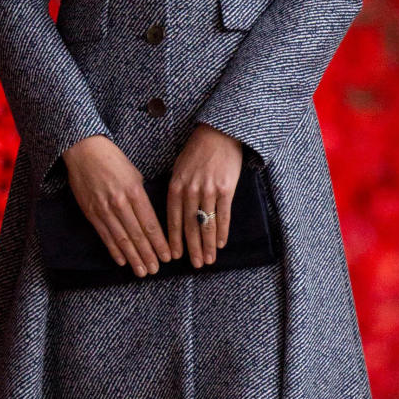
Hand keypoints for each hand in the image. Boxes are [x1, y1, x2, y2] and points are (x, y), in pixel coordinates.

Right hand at [62, 135, 172, 275]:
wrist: (84, 151)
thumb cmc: (113, 160)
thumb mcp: (134, 174)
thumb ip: (141, 197)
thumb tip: (149, 219)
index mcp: (134, 192)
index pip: (150, 224)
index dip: (159, 243)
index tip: (167, 256)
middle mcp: (120, 203)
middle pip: (137, 235)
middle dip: (148, 255)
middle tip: (156, 270)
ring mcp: (104, 209)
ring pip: (121, 239)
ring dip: (133, 258)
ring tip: (142, 271)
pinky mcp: (91, 212)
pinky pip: (105, 235)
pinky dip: (114, 250)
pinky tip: (122, 260)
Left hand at [166, 123, 243, 266]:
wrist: (219, 133)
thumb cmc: (197, 151)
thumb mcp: (179, 168)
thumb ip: (176, 189)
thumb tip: (175, 212)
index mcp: (175, 186)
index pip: (173, 219)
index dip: (174, 240)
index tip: (174, 256)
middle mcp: (190, 191)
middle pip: (190, 226)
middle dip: (192, 248)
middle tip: (195, 265)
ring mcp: (208, 191)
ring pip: (207, 224)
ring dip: (207, 245)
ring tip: (208, 260)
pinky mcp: (225, 189)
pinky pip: (223, 215)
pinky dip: (221, 231)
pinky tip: (220, 244)